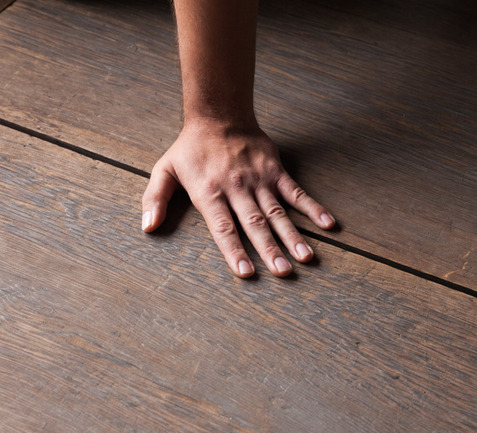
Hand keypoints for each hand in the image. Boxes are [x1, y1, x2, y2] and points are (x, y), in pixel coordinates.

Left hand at [141, 118, 334, 277]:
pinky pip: (296, 192)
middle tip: (283, 273)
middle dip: (269, 250)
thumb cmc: (190, 149)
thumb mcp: (164, 171)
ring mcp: (259, 179)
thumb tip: (148, 228)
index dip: (234, 250)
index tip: (246, 272)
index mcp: (209, 192)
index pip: (223, 227)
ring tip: (306, 257)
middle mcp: (236, 188)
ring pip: (278, 211)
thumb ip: (154, 200)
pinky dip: (312, 208)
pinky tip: (327, 224)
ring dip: (292, 235)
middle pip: (255, 224)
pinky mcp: (276, 170)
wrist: (219, 114)